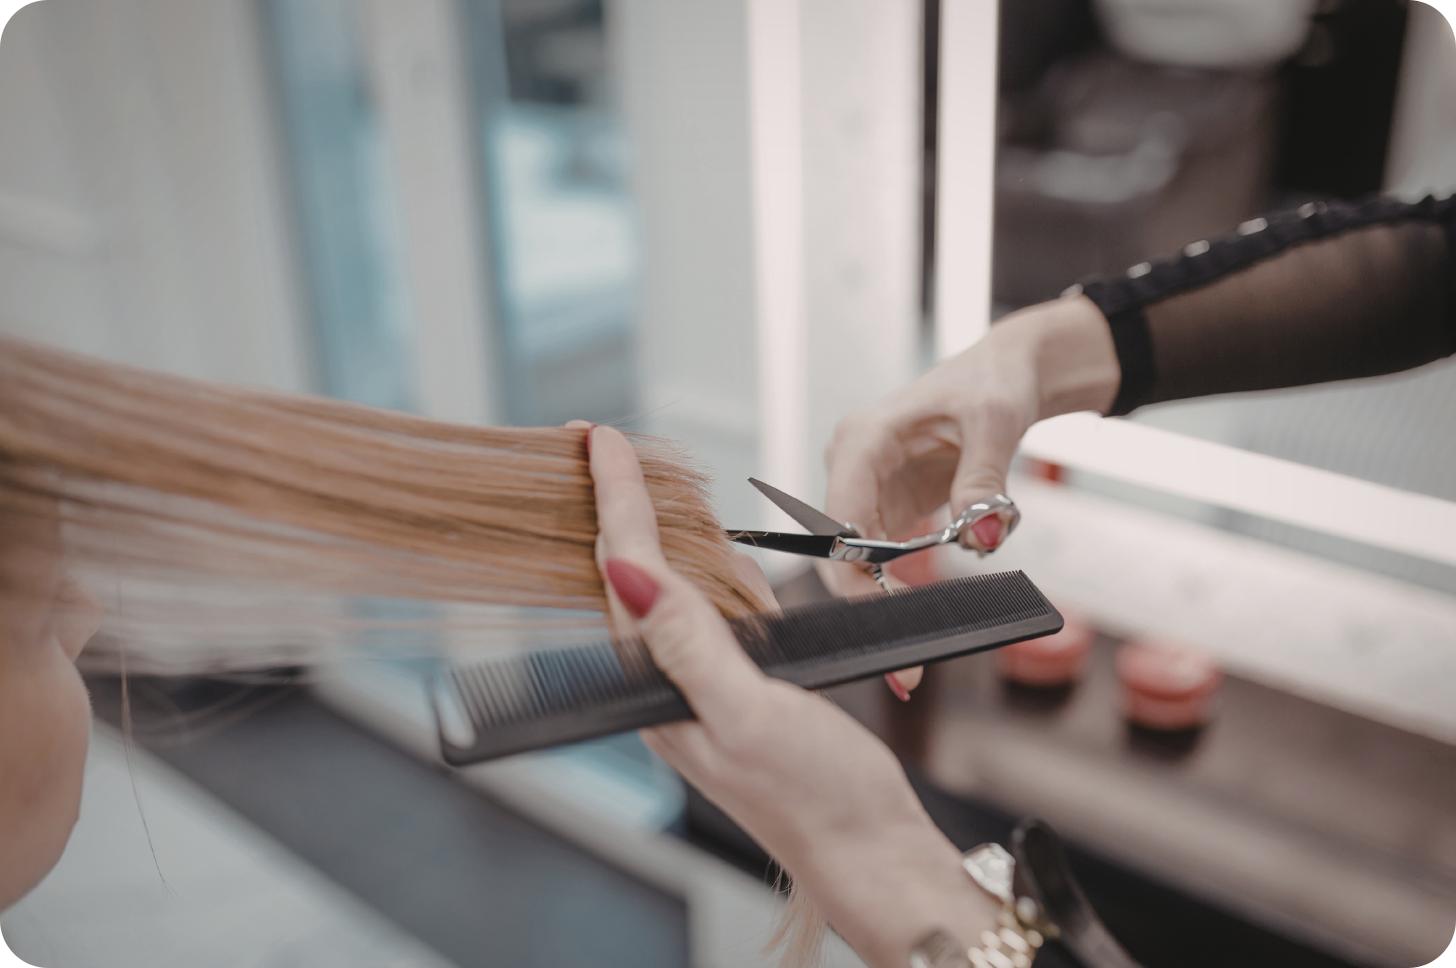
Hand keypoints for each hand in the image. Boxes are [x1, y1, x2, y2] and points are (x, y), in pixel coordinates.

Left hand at [582, 423, 995, 967]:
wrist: (866, 850)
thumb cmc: (815, 797)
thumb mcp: (751, 714)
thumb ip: (690, 644)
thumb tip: (630, 576)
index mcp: (662, 687)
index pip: (626, 571)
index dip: (616, 497)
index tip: (603, 440)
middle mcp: (670, 684)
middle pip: (627, 573)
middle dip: (612, 503)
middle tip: (597, 443)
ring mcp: (701, 685)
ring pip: (666, 589)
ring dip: (648, 530)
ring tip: (629, 477)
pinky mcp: (737, 687)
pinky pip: (707, 613)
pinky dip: (702, 569)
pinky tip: (705, 554)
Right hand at [819, 297, 1118, 692]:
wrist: (1007, 371)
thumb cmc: (994, 381)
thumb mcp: (996, 422)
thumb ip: (983, 480)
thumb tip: (981, 535)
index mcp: (863, 440)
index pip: (839, 522)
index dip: (854, 578)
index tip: (887, 622)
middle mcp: (853, 466)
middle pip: (842, 552)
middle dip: (870, 608)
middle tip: (906, 670)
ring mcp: (867, 488)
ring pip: (861, 562)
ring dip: (888, 605)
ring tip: (915, 662)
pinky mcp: (888, 506)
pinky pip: (885, 558)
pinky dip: (903, 590)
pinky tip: (925, 619)